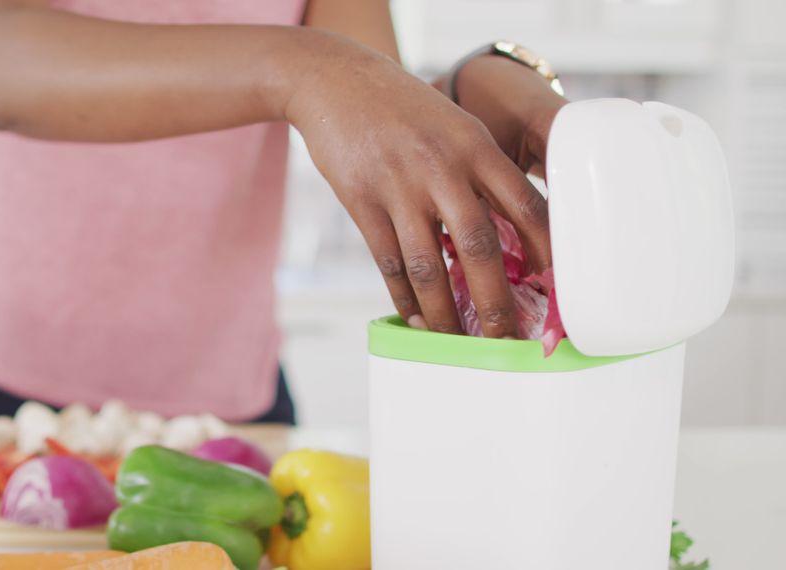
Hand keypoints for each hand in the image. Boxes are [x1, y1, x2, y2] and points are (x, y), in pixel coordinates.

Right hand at [284, 35, 550, 336]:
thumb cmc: (405, 109)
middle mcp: (442, 167)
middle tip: (508, 338)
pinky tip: (415, 317)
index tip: (557, 289)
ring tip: (457, 340)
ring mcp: (399, 186)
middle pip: (479, 247)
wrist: (338, 82)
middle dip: (496, 302)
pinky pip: (388, 262)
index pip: (526, 206)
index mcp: (476, 147)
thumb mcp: (456, 127)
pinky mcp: (362, 201)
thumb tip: (509, 238)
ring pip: (428, 265)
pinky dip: (403, 296)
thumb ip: (481, 174)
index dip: (546, 252)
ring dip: (445, 312)